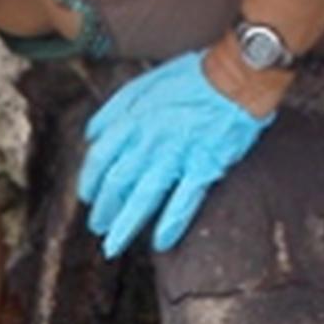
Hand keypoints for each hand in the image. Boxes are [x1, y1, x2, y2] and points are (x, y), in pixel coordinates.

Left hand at [77, 51, 272, 257]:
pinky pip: (183, 201)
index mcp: (132, 119)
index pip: (100, 157)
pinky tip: (161, 242)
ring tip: (113, 245)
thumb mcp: (144, 83)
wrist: (236, 77)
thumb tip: (92, 134)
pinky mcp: (204, 167)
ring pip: (142, 197)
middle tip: (98, 225)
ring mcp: (176, 156)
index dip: (89, 181)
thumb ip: (115, 109)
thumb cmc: (193, 77)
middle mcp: (148, 141)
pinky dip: (171, 224)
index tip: (87, 196)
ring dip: (125, 225)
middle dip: (104, 208)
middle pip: (116, 183)